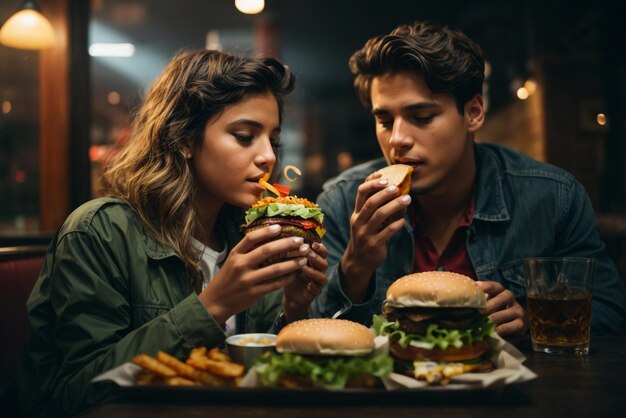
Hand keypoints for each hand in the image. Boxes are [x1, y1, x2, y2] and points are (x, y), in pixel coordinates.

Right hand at [199, 225, 309, 323]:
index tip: (280, 227)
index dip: (266, 231)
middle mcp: (241, 265)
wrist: (216, 302)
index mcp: (235, 254)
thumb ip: (247, 251)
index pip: (251, 238)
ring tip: (304, 259)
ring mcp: (248, 280)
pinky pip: (274, 284)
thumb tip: (269, 238)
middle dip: (286, 244)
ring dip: (292, 263)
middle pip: (266, 251)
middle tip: (300, 241)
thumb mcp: (232, 261)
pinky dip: (286, 279)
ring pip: (275, 269)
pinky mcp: (254, 293)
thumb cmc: (227, 279)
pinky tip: (295, 274)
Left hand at [282, 242, 328, 321]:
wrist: (291, 297)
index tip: (312, 243)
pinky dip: (313, 284)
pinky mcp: (316, 291)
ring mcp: (318, 281)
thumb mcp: (288, 263)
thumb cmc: (290, 276)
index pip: (322, 251)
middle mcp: (318, 269)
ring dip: (313, 269)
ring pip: (322, 273)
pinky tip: (307, 283)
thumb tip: (284, 239)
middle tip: (307, 252)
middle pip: (324, 260)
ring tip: (303, 265)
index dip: (320, 247)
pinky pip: (318, 286)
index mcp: (314, 260)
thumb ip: (290, 253)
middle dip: (316, 256)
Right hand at [341, 174, 411, 301]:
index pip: (361, 192)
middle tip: (397, 187)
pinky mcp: (374, 244)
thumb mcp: (367, 222)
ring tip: (407, 199)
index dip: (372, 182)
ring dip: (394, 206)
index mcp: (357, 213)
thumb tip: (399, 192)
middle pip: (370, 202)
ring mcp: (365, 233)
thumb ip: (378, 208)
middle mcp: (359, 221)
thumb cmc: (368, 236)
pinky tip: (404, 221)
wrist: (360, 261)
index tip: (384, 177)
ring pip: (379, 215)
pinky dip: (397, 224)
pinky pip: (387, 232)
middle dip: (384, 193)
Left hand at [475, 280, 527, 337]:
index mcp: (499, 291)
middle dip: (490, 304)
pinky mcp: (521, 323)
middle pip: (503, 297)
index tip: (476, 289)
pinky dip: (502, 329)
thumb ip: (475, 303)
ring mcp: (517, 310)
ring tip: (484, 324)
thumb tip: (458, 304)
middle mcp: (509, 298)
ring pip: (508, 312)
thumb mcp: (484, 306)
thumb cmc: (492, 313)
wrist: (510, 329)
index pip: (494, 286)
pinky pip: (513, 325)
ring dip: (495, 318)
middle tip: (480, 312)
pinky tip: (494, 331)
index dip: (485, 286)